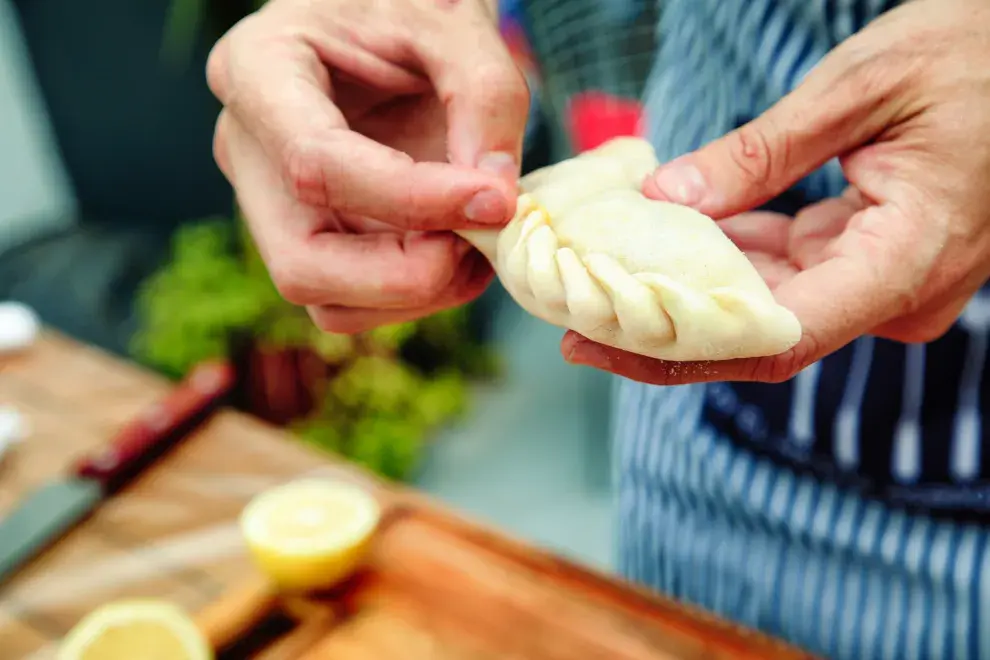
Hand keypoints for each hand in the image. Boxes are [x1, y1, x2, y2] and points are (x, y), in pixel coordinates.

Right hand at [206, 0, 528, 332]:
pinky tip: (461, 248)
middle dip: (405, 275)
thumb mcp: (454, 21)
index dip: (412, 200)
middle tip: (481, 239)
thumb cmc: (409, 3)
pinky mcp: (312, 237)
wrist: (389, 16)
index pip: (315, 165)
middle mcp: (248, 150)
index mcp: (256, 71)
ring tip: (481, 240)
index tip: (495, 200)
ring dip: (418, 293)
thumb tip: (494, 203)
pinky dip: (419, 293)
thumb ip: (486, 96)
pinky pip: (356, 301)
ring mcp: (274, 205)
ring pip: (328, 301)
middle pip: (301, 264)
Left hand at [564, 0, 989, 384]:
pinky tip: (663, 245)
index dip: (682, 351)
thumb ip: (761, 155)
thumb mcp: (858, 90)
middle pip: (762, 335)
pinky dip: (727, 261)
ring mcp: (885, 280)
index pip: (778, 337)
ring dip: (690, 295)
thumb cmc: (971, 53)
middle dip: (668, 330)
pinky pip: (788, 272)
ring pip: (769, 306)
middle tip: (575, 322)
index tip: (601, 344)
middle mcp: (897, 292)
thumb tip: (667, 202)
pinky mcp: (870, 259)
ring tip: (602, 286)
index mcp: (905, 259)